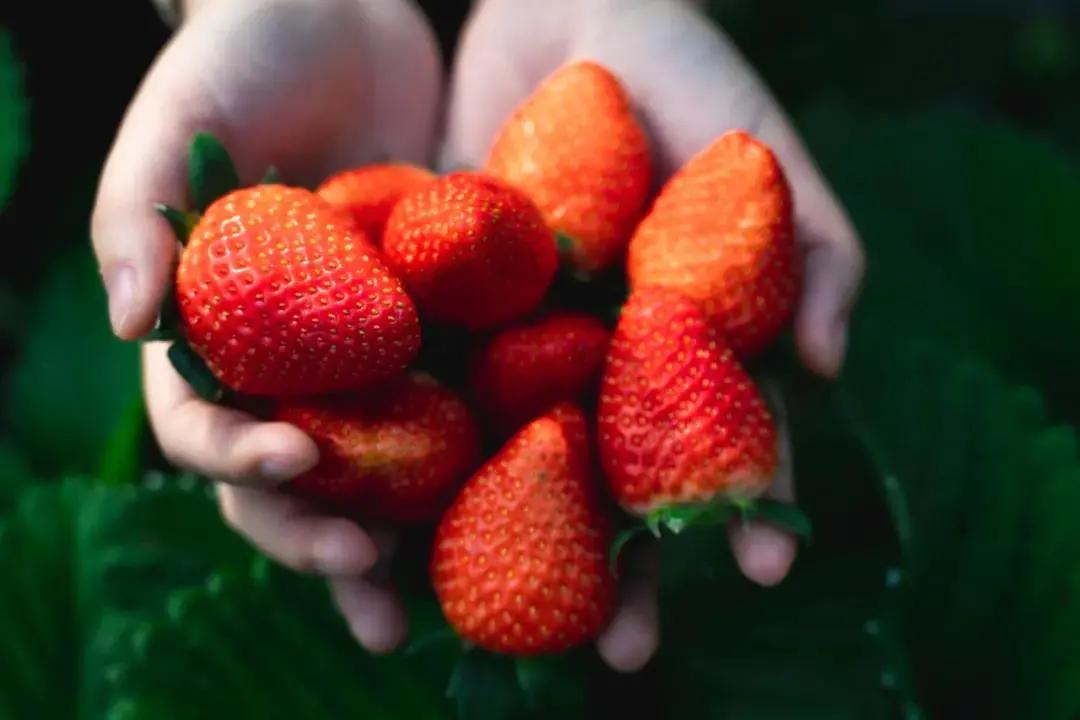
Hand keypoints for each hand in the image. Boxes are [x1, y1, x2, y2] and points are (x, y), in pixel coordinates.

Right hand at [92, 0, 441, 653]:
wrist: (341, 13)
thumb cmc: (239, 57)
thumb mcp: (174, 121)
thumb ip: (135, 216)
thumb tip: (129, 322)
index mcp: (214, 336)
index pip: (207, 426)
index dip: (239, 458)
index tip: (292, 463)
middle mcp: (289, 363)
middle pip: (296, 479)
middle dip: (322, 539)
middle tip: (373, 582)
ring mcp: (367, 356)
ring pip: (379, 470)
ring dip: (402, 541)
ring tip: (435, 606)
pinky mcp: (439, 329)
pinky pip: (458, 400)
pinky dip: (481, 455)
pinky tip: (521, 499)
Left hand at [442, 0, 863, 671]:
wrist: (558, 11)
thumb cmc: (679, 73)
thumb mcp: (759, 151)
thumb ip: (814, 247)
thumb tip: (827, 365)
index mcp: (678, 344)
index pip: (716, 444)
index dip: (740, 508)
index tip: (760, 569)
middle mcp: (597, 363)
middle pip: (610, 487)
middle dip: (619, 570)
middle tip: (623, 650)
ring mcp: (515, 351)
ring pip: (509, 471)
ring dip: (505, 556)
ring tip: (502, 629)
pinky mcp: (432, 322)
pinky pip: (418, 402)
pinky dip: (405, 465)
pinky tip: (396, 529)